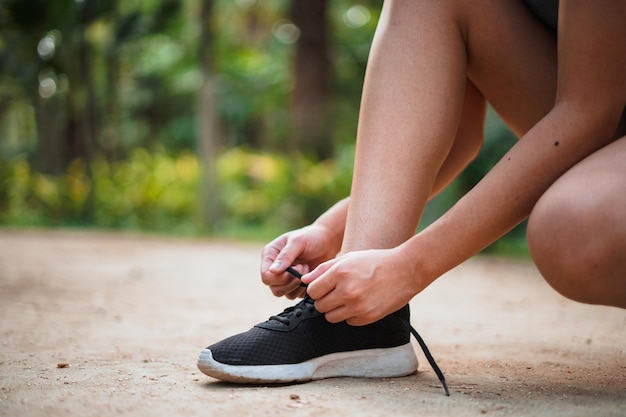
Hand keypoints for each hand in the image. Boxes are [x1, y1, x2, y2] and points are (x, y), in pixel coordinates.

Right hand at [260, 224, 341, 298]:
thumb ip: (285, 256)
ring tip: (307, 269)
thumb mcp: (298, 242)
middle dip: (290, 282)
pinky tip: (310, 275)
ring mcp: (284, 278)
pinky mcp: (295, 285)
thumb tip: (272, 271)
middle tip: (303, 268)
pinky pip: (296, 295)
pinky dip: (304, 288)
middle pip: (274, 288)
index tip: (295, 268)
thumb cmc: (311, 237)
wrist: (327, 241)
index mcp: (270, 256)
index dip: (279, 278)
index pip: (266, 276)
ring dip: (298, 285)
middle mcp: (274, 268)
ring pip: (284, 294)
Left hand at [301, 247, 422, 325]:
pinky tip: (360, 303)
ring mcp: (358, 306)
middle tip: (335, 293)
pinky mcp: (368, 317)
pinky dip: (350, 315)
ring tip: (347, 298)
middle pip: (319, 306)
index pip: (312, 291)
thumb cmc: (375, 261)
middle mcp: (347, 291)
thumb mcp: (348, 258)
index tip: (323, 287)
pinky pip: (348, 322)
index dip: (316, 289)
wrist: (406, 270)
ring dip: (335, 310)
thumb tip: (305, 280)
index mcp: (340, 273)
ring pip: (331, 317)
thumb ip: (324, 269)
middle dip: (324, 300)